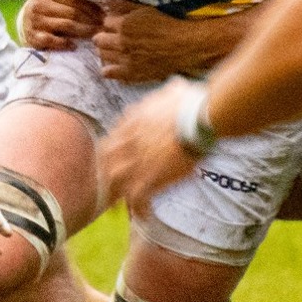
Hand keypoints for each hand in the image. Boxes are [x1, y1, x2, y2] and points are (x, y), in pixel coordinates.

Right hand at [18, 0, 102, 49]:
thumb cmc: (50, 5)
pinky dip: (64, 43)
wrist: (27, 20)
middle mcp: (41, 3)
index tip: (105, 13)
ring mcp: (36, 20)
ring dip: (83, 31)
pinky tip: (74, 45)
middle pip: (73, 12)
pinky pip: (52, 40)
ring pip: (66, 25)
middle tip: (103, 26)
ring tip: (94, 34)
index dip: (92, 7)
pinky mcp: (34, 36)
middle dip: (91, 20)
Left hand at [94, 0, 199, 81]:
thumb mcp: (144, 10)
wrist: (183, 45)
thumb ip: (122, 5)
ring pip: (102, 56)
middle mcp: (121, 43)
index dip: (111, 23)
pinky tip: (116, 64)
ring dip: (106, 51)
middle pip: (99, 40)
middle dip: (104, 36)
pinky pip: (109, 73)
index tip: (117, 24)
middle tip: (113, 37)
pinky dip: (109, 69)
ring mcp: (124, 60)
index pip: (105, 22)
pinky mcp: (131, 74)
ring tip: (116, 50)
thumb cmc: (166, 24)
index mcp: (123, 25)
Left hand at [99, 79, 200, 216]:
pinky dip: (140, 210)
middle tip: (110, 187)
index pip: (111, 140)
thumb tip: (175, 85)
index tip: (114, 160)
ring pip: (116, 183)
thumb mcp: (173, 91)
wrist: (195, 118)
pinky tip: (145, 216)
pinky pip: (137, 200)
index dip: (112, 153)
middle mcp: (126, 142)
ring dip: (119, 194)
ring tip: (122, 206)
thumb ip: (168, 92)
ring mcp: (134, 162)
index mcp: (130, 123)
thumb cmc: (190, 102)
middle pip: (106, 163)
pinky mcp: (147, 179)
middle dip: (107, 175)